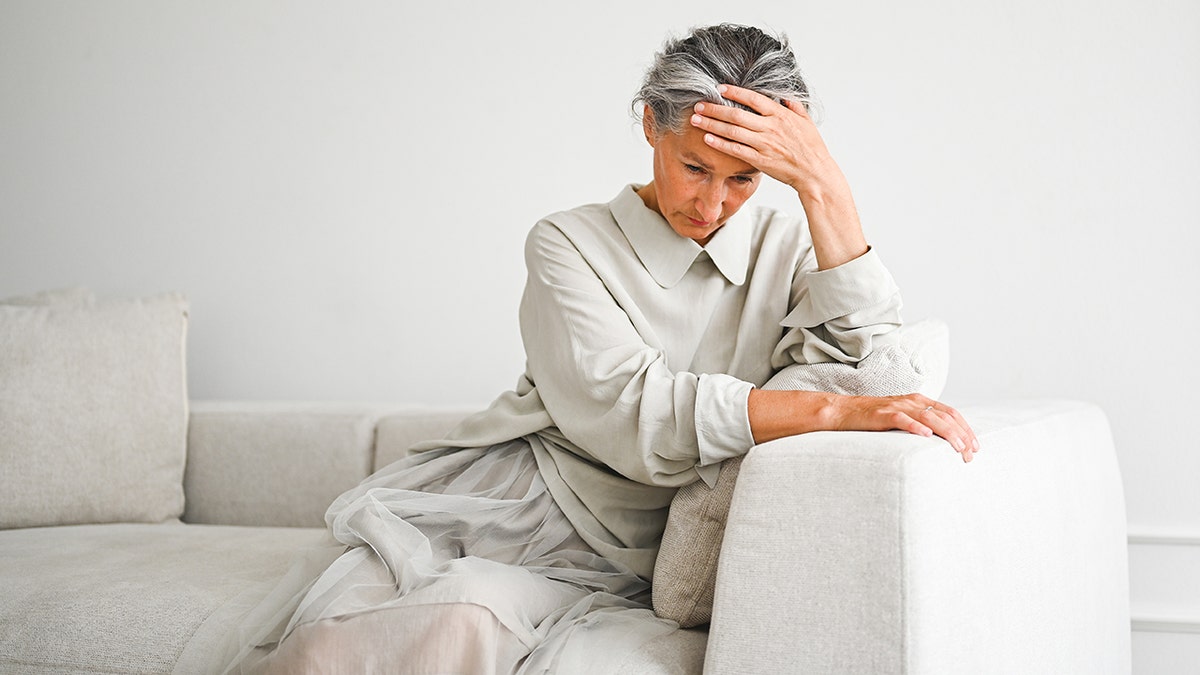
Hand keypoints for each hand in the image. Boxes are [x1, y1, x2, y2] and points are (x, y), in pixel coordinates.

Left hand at [691, 84, 866, 269]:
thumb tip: (784, 96)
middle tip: (698, 105)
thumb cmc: (811, 148)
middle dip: (714, 109)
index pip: (753, 98)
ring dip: (711, 124)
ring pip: (732, 131)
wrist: (814, 172)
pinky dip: (720, 144)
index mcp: (780, 115)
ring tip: (696, 120)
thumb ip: (793, 106)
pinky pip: (735, 150)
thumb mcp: (805, 121)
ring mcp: (764, 144)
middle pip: (736, 114)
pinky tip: (707, 139)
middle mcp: (770, 127)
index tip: (720, 88)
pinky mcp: (759, 160)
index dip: (735, 92)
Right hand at [835, 393, 979, 462]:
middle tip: (970, 454)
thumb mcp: (902, 419)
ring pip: (929, 418)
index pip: (951, 413)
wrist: (843, 412)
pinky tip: (925, 436)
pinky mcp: (882, 415)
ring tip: (957, 447)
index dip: (966, 429)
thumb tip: (942, 442)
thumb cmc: (872, 419)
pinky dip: (915, 427)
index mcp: (919, 401)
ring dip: (946, 433)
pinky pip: (902, 420)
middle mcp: (912, 401)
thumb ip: (920, 424)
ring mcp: (897, 407)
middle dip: (961, 435)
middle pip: (944, 416)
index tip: (975, 447)